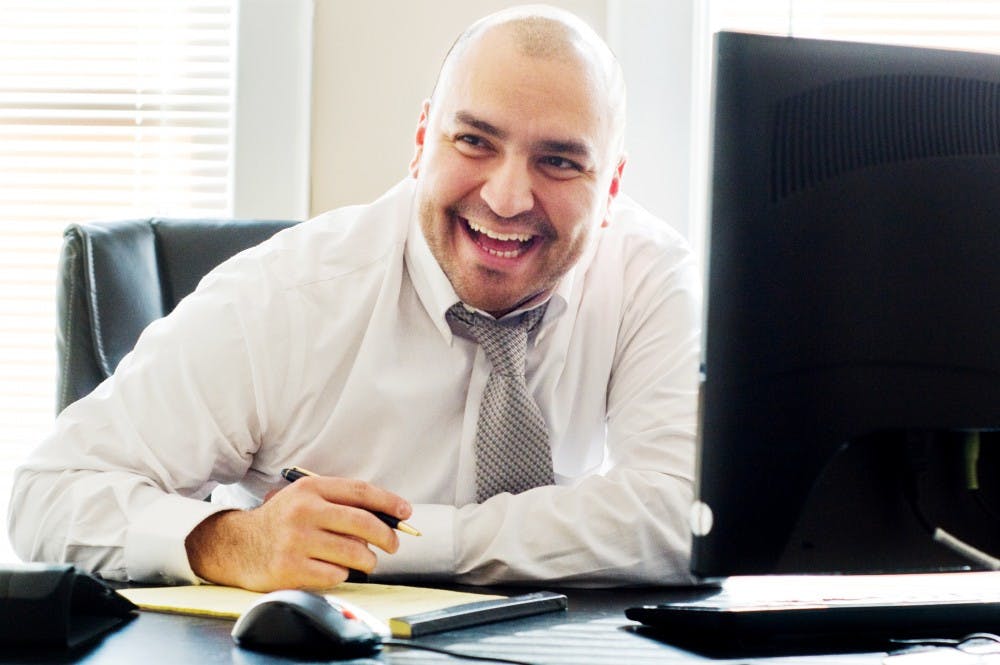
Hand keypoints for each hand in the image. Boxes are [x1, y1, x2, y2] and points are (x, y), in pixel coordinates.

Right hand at [185, 475, 412, 590]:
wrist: (237, 546)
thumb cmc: (282, 523)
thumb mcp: (305, 500)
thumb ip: (340, 503)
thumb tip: (387, 517)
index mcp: (310, 490)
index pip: (360, 491)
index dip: (388, 502)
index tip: (406, 512)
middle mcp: (303, 512)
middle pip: (363, 523)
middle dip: (387, 536)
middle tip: (393, 544)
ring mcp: (296, 541)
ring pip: (355, 553)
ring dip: (367, 560)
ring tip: (363, 561)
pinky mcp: (290, 568)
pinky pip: (336, 575)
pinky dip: (342, 575)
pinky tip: (332, 570)